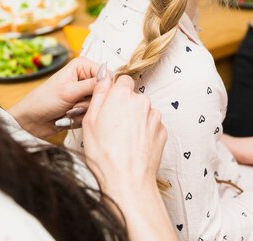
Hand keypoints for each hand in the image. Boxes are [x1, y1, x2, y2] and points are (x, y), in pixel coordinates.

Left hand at [8, 57, 98, 137]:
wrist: (31, 120)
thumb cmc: (44, 101)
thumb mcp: (69, 91)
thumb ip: (92, 84)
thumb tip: (109, 75)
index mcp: (82, 66)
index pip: (107, 74)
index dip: (105, 87)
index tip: (94, 96)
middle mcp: (85, 78)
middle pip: (104, 92)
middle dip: (89, 102)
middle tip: (74, 104)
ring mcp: (84, 94)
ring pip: (98, 104)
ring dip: (83, 111)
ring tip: (68, 110)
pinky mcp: (83, 107)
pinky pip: (92, 114)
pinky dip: (81, 118)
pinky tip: (68, 117)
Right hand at [83, 71, 175, 240]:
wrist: (127, 181)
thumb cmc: (103, 153)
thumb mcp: (90, 119)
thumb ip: (99, 92)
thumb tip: (104, 72)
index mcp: (122, 95)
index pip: (122, 80)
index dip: (115, 92)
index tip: (109, 106)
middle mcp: (142, 101)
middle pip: (133, 97)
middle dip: (124, 107)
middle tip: (112, 127)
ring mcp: (155, 117)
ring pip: (143, 112)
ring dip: (135, 120)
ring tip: (123, 140)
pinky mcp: (162, 132)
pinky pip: (152, 126)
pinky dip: (144, 132)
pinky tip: (134, 146)